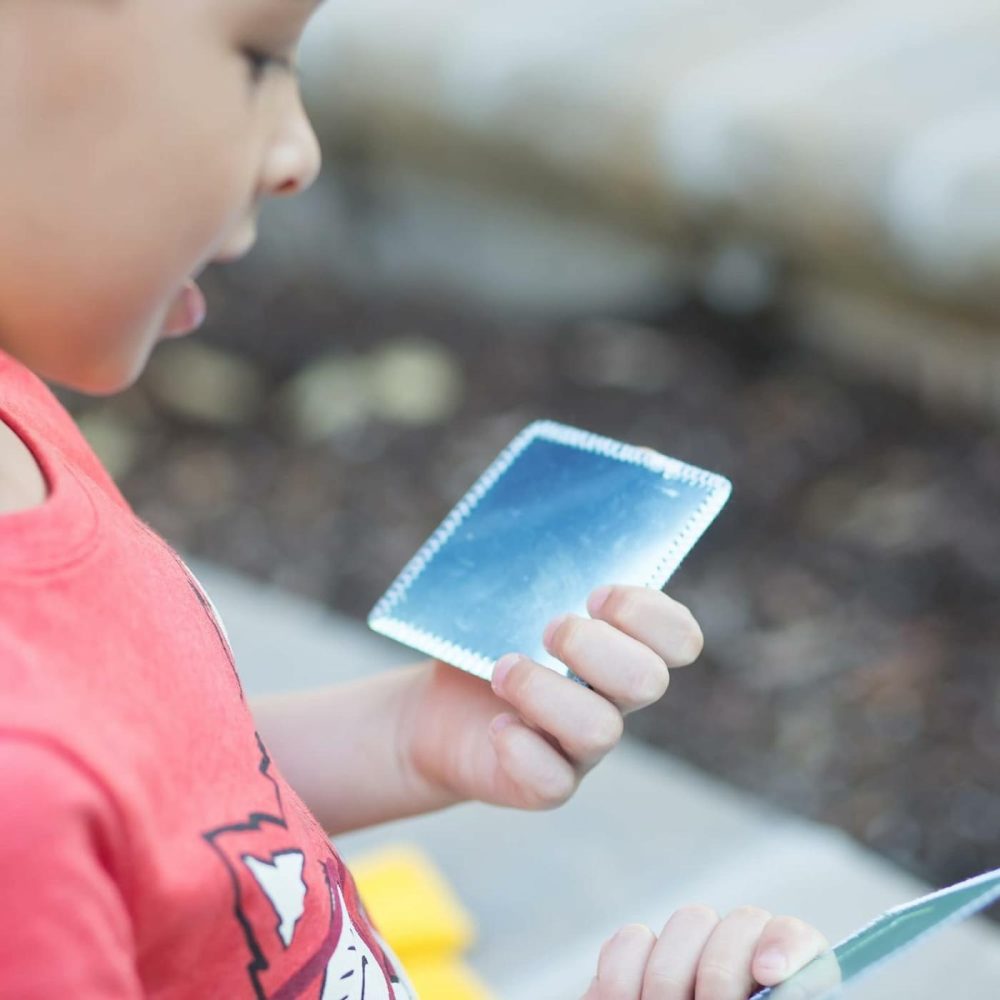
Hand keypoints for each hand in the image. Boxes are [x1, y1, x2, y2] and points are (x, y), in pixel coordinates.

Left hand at [397, 584, 701, 809]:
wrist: (433, 711)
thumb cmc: (479, 644)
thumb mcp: (505, 596)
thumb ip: (531, 564)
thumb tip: (530, 514)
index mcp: (619, 645)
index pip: (678, 637)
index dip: (650, 614)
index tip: (595, 594)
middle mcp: (612, 698)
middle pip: (649, 681)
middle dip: (596, 647)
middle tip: (548, 629)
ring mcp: (581, 747)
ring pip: (601, 731)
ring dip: (546, 692)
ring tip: (503, 669)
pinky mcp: (544, 783)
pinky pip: (555, 782)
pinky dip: (523, 748)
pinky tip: (497, 726)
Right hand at [582, 906, 835, 999]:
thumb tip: (762, 987)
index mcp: (786, 987)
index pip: (794, 937)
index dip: (784, 946)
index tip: (768, 975)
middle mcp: (742, 958)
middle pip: (740, 923)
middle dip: (721, 972)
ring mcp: (690, 953)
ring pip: (688, 922)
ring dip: (670, 976)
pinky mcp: (639, 960)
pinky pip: (631, 941)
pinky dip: (623, 973)